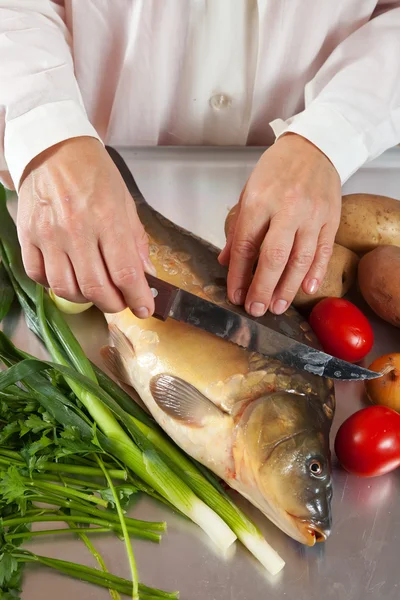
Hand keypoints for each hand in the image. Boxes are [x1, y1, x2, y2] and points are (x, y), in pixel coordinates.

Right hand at [17, 136, 154, 316]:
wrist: (55, 149)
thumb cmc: (95, 174)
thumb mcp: (126, 203)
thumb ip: (136, 242)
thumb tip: (146, 275)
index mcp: (107, 219)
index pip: (126, 273)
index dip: (137, 298)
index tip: (144, 309)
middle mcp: (77, 230)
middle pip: (96, 288)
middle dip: (114, 304)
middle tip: (121, 302)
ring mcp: (49, 235)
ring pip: (66, 289)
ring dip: (86, 299)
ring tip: (96, 291)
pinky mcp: (28, 236)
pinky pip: (38, 276)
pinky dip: (56, 286)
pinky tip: (69, 278)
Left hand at [218, 133, 340, 315]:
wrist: (314, 146)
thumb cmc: (277, 170)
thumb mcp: (248, 193)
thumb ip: (238, 229)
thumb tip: (226, 261)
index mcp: (259, 201)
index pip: (245, 246)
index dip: (238, 275)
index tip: (235, 295)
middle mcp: (286, 208)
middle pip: (274, 256)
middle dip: (263, 287)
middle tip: (256, 309)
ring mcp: (312, 214)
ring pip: (301, 258)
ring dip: (288, 287)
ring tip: (277, 307)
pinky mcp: (332, 217)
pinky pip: (324, 250)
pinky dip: (316, 272)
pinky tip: (307, 289)